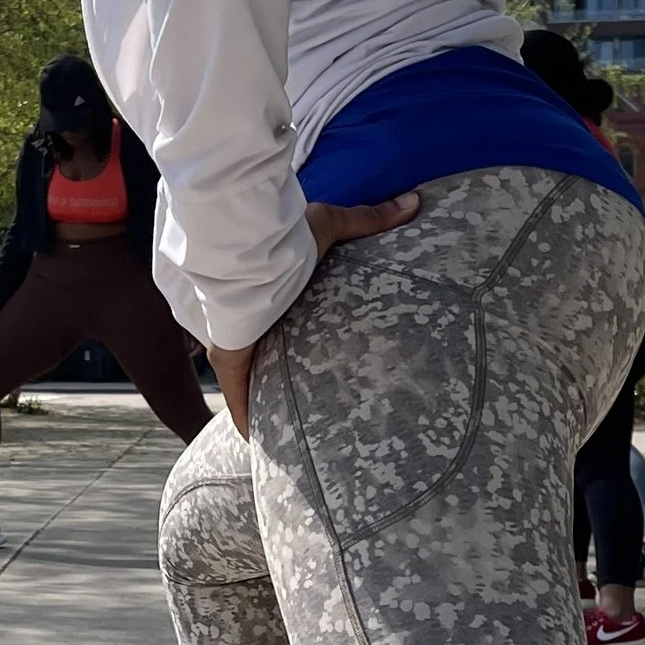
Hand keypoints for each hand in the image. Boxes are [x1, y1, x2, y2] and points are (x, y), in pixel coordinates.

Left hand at [212, 192, 419, 437]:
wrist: (245, 253)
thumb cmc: (283, 238)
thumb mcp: (328, 227)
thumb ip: (368, 219)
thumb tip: (414, 201)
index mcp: (274, 295)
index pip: (282, 321)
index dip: (295, 335)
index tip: (313, 352)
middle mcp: (253, 322)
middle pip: (268, 356)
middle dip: (282, 374)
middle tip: (310, 397)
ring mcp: (238, 344)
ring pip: (253, 381)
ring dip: (266, 400)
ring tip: (291, 427)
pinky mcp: (229, 362)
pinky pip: (238, 400)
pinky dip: (247, 420)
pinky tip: (256, 444)